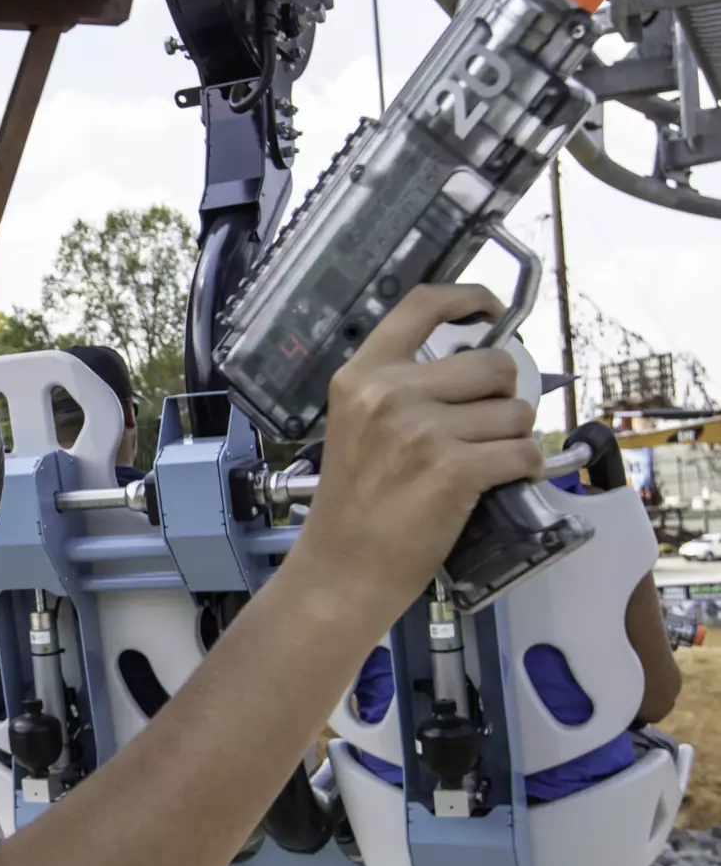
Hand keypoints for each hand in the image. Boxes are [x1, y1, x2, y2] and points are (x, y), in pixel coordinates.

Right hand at [288, 284, 544, 624]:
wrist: (342, 567)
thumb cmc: (353, 502)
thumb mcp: (356, 424)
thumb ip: (401, 387)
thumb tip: (479, 366)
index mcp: (362, 375)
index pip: (424, 304)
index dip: (471, 298)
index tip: (492, 311)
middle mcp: (390, 394)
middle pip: (493, 364)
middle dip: (503, 397)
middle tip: (482, 429)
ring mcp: (422, 432)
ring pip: (516, 412)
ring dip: (512, 438)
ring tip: (480, 463)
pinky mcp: (454, 471)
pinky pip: (523, 452)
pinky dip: (522, 470)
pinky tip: (496, 484)